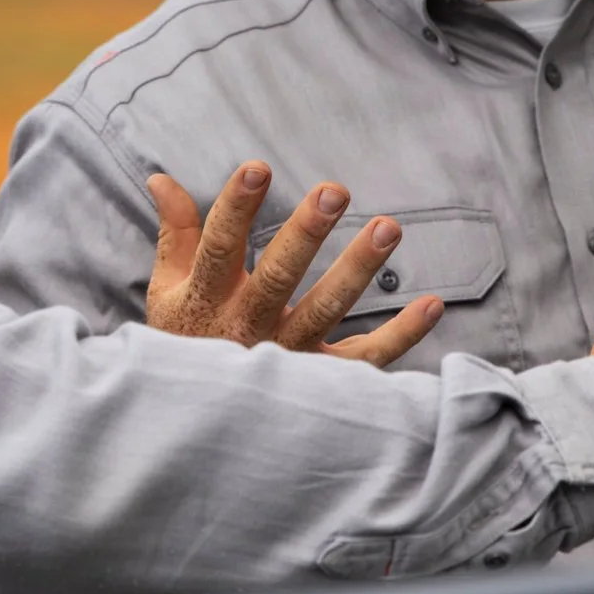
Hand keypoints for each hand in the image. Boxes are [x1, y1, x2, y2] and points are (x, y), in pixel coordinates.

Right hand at [144, 161, 444, 366]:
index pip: (219, 247)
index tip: (258, 167)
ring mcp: (288, 356)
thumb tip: (160, 177)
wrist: (196, 425)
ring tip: (389, 226)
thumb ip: (176, 232)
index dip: (236, 207)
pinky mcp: (321, 381)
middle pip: (278, 277)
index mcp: (208, 299)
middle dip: (305, 233)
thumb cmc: (186, 341)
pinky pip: (367, 359)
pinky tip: (432, 303)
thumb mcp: (168, 288)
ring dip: (359, 269)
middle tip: (334, 190)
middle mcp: (248, 327)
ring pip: (326, 310)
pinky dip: (403, 335)